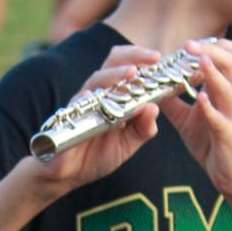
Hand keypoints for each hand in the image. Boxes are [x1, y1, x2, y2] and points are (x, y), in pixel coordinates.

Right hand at [28, 44, 161, 204]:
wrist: (69, 174)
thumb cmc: (98, 154)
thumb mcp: (128, 143)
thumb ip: (143, 128)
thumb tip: (154, 108)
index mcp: (115, 95)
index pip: (129, 67)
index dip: (144, 60)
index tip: (162, 58)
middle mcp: (99, 93)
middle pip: (113, 62)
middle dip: (134, 56)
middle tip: (154, 58)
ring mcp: (83, 103)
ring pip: (97, 79)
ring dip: (115, 75)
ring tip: (132, 73)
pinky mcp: (68, 118)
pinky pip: (76, 105)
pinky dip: (85, 99)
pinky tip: (93, 96)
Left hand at [158, 40, 231, 198]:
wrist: (230, 176)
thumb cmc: (211, 144)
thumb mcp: (187, 119)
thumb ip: (173, 102)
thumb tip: (154, 86)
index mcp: (224, 91)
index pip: (226, 58)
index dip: (210, 45)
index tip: (189, 41)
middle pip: (231, 64)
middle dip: (211, 50)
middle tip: (189, 45)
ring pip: (230, 88)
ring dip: (214, 74)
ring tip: (200, 60)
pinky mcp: (228, 136)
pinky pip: (222, 119)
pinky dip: (211, 108)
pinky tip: (201, 100)